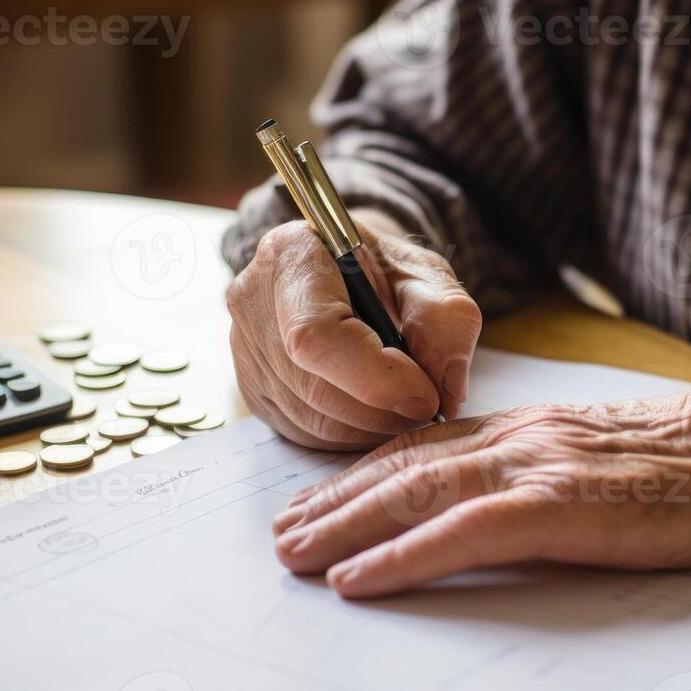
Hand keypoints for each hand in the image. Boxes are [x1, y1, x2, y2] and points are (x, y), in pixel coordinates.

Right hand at [227, 215, 481, 450]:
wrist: (350, 273)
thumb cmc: (385, 270)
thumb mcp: (428, 275)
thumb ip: (446, 319)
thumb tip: (443, 389)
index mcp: (292, 254)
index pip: (316, 334)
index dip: (375, 378)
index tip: (426, 396)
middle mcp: (253, 300)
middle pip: (313, 387)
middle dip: (382, 411)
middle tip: (427, 405)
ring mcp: (245, 349)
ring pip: (309, 420)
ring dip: (371, 429)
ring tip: (406, 406)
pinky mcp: (252, 388)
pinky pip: (302, 434)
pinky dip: (350, 436)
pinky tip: (376, 413)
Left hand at [270, 388, 690, 596]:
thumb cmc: (685, 463)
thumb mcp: (595, 455)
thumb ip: (541, 468)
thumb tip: (496, 501)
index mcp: (526, 427)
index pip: (422, 448)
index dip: (362, 475)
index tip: (318, 499)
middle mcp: (516, 438)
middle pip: (402, 468)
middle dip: (335, 503)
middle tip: (282, 534)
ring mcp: (534, 468)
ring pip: (414, 493)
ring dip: (346, 528)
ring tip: (296, 556)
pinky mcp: (557, 506)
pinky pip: (462, 533)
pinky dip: (401, 556)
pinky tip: (359, 579)